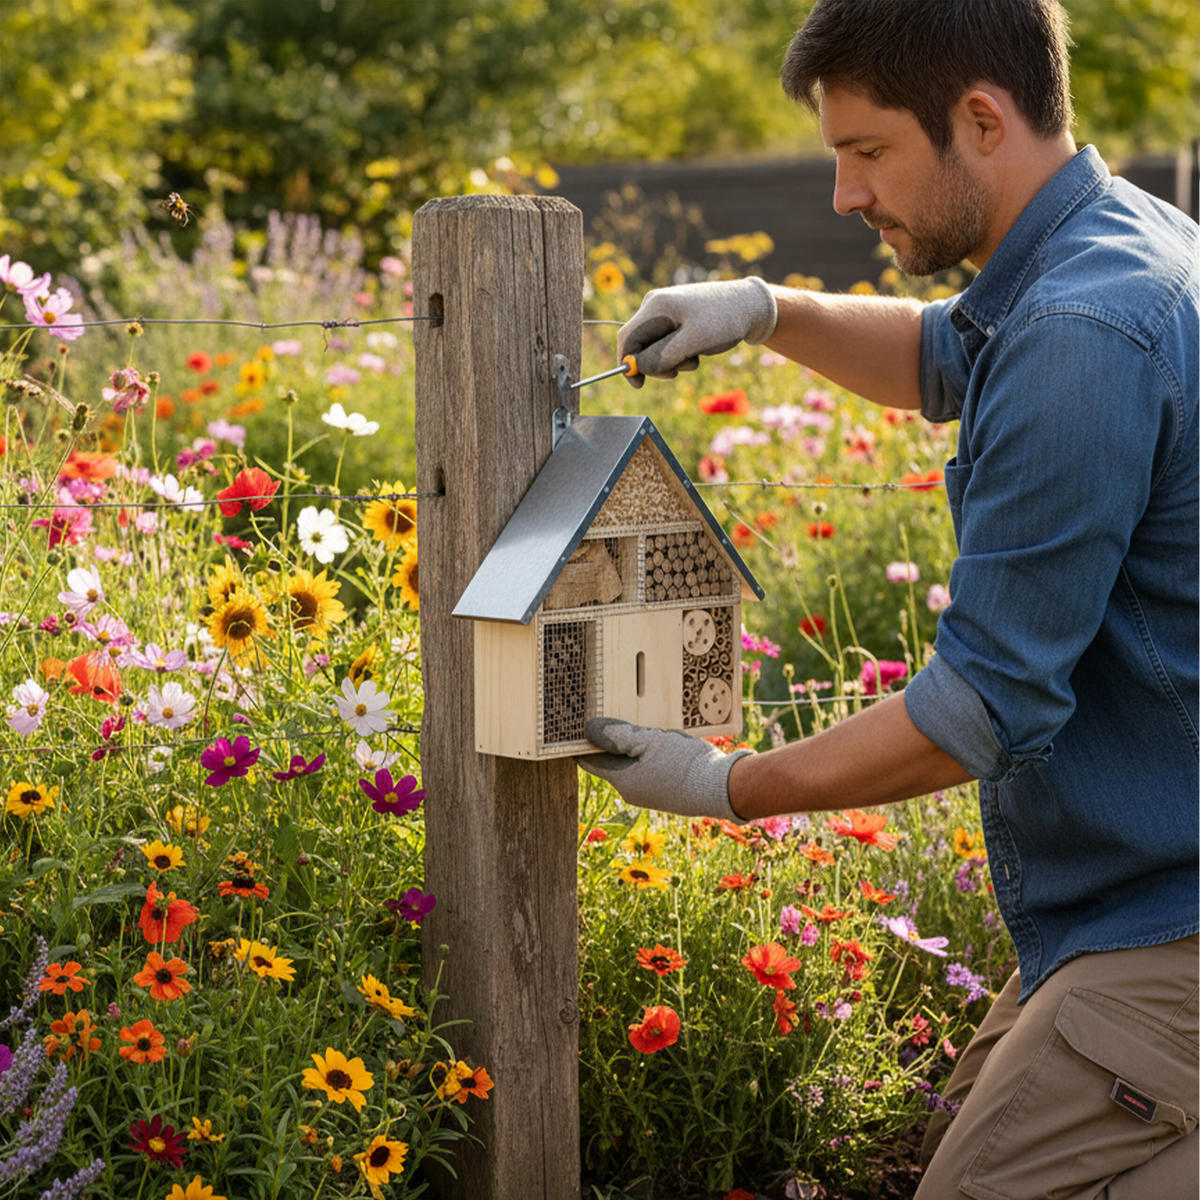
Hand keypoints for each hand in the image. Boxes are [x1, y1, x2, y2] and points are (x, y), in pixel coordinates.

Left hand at [576, 717, 751, 820]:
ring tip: (633, 719)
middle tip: (605, 713)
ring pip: (632, 761)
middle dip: (608, 739)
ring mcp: (651, 791)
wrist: (723, 787)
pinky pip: (649, 765)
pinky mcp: (668, 788)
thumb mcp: (648, 742)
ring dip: (630, 743)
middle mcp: (633, 790)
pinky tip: (658, 735)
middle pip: (611, 760)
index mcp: (622, 781)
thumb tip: (589, 729)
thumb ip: (618, 735)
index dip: (581, 741)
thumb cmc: (683, 764)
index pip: (589, 760)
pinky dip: (647, 751)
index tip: (577, 724)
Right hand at [617, 277, 776, 386]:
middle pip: (639, 343)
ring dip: (670, 360)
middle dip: (655, 363)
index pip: (628, 338)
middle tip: (675, 374)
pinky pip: (667, 342)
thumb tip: (636, 368)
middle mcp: (656, 305)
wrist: (751, 306)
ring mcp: (666, 311)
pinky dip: (679, 353)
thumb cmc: (724, 321)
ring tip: (694, 359)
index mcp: (657, 306)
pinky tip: (698, 351)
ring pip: (654, 346)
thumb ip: (663, 355)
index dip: (628, 364)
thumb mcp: (694, 341)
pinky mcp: (677, 318)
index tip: (639, 385)